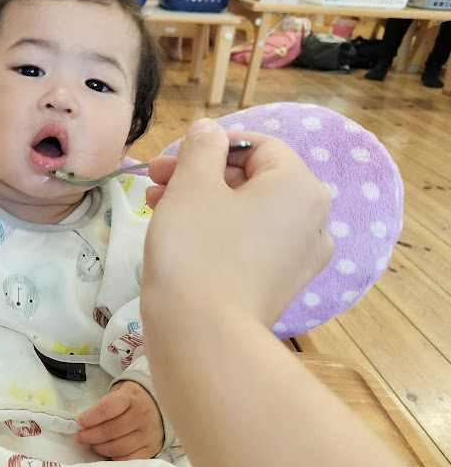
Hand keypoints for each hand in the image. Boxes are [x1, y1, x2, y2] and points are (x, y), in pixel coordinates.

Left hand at [75, 381, 163, 459]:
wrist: (162, 404)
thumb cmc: (133, 399)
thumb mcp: (119, 393)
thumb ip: (104, 406)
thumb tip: (85, 423)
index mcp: (131, 398)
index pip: (108, 409)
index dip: (91, 417)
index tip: (79, 422)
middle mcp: (142, 416)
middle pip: (111, 431)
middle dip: (91, 436)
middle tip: (80, 437)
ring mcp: (148, 434)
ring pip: (119, 447)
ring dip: (100, 448)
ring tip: (92, 444)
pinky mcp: (152, 448)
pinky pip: (130, 459)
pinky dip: (115, 458)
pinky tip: (108, 453)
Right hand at [142, 118, 333, 329]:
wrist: (202, 336)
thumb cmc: (197, 249)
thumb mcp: (192, 185)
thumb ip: (201, 147)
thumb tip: (209, 130)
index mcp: (300, 187)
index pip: (258, 145)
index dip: (210, 143)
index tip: (169, 157)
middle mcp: (312, 221)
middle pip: (252, 179)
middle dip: (200, 174)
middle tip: (154, 181)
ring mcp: (299, 259)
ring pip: (246, 213)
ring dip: (201, 202)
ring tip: (155, 207)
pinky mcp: (279, 288)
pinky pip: (249, 245)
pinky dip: (217, 233)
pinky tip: (179, 237)